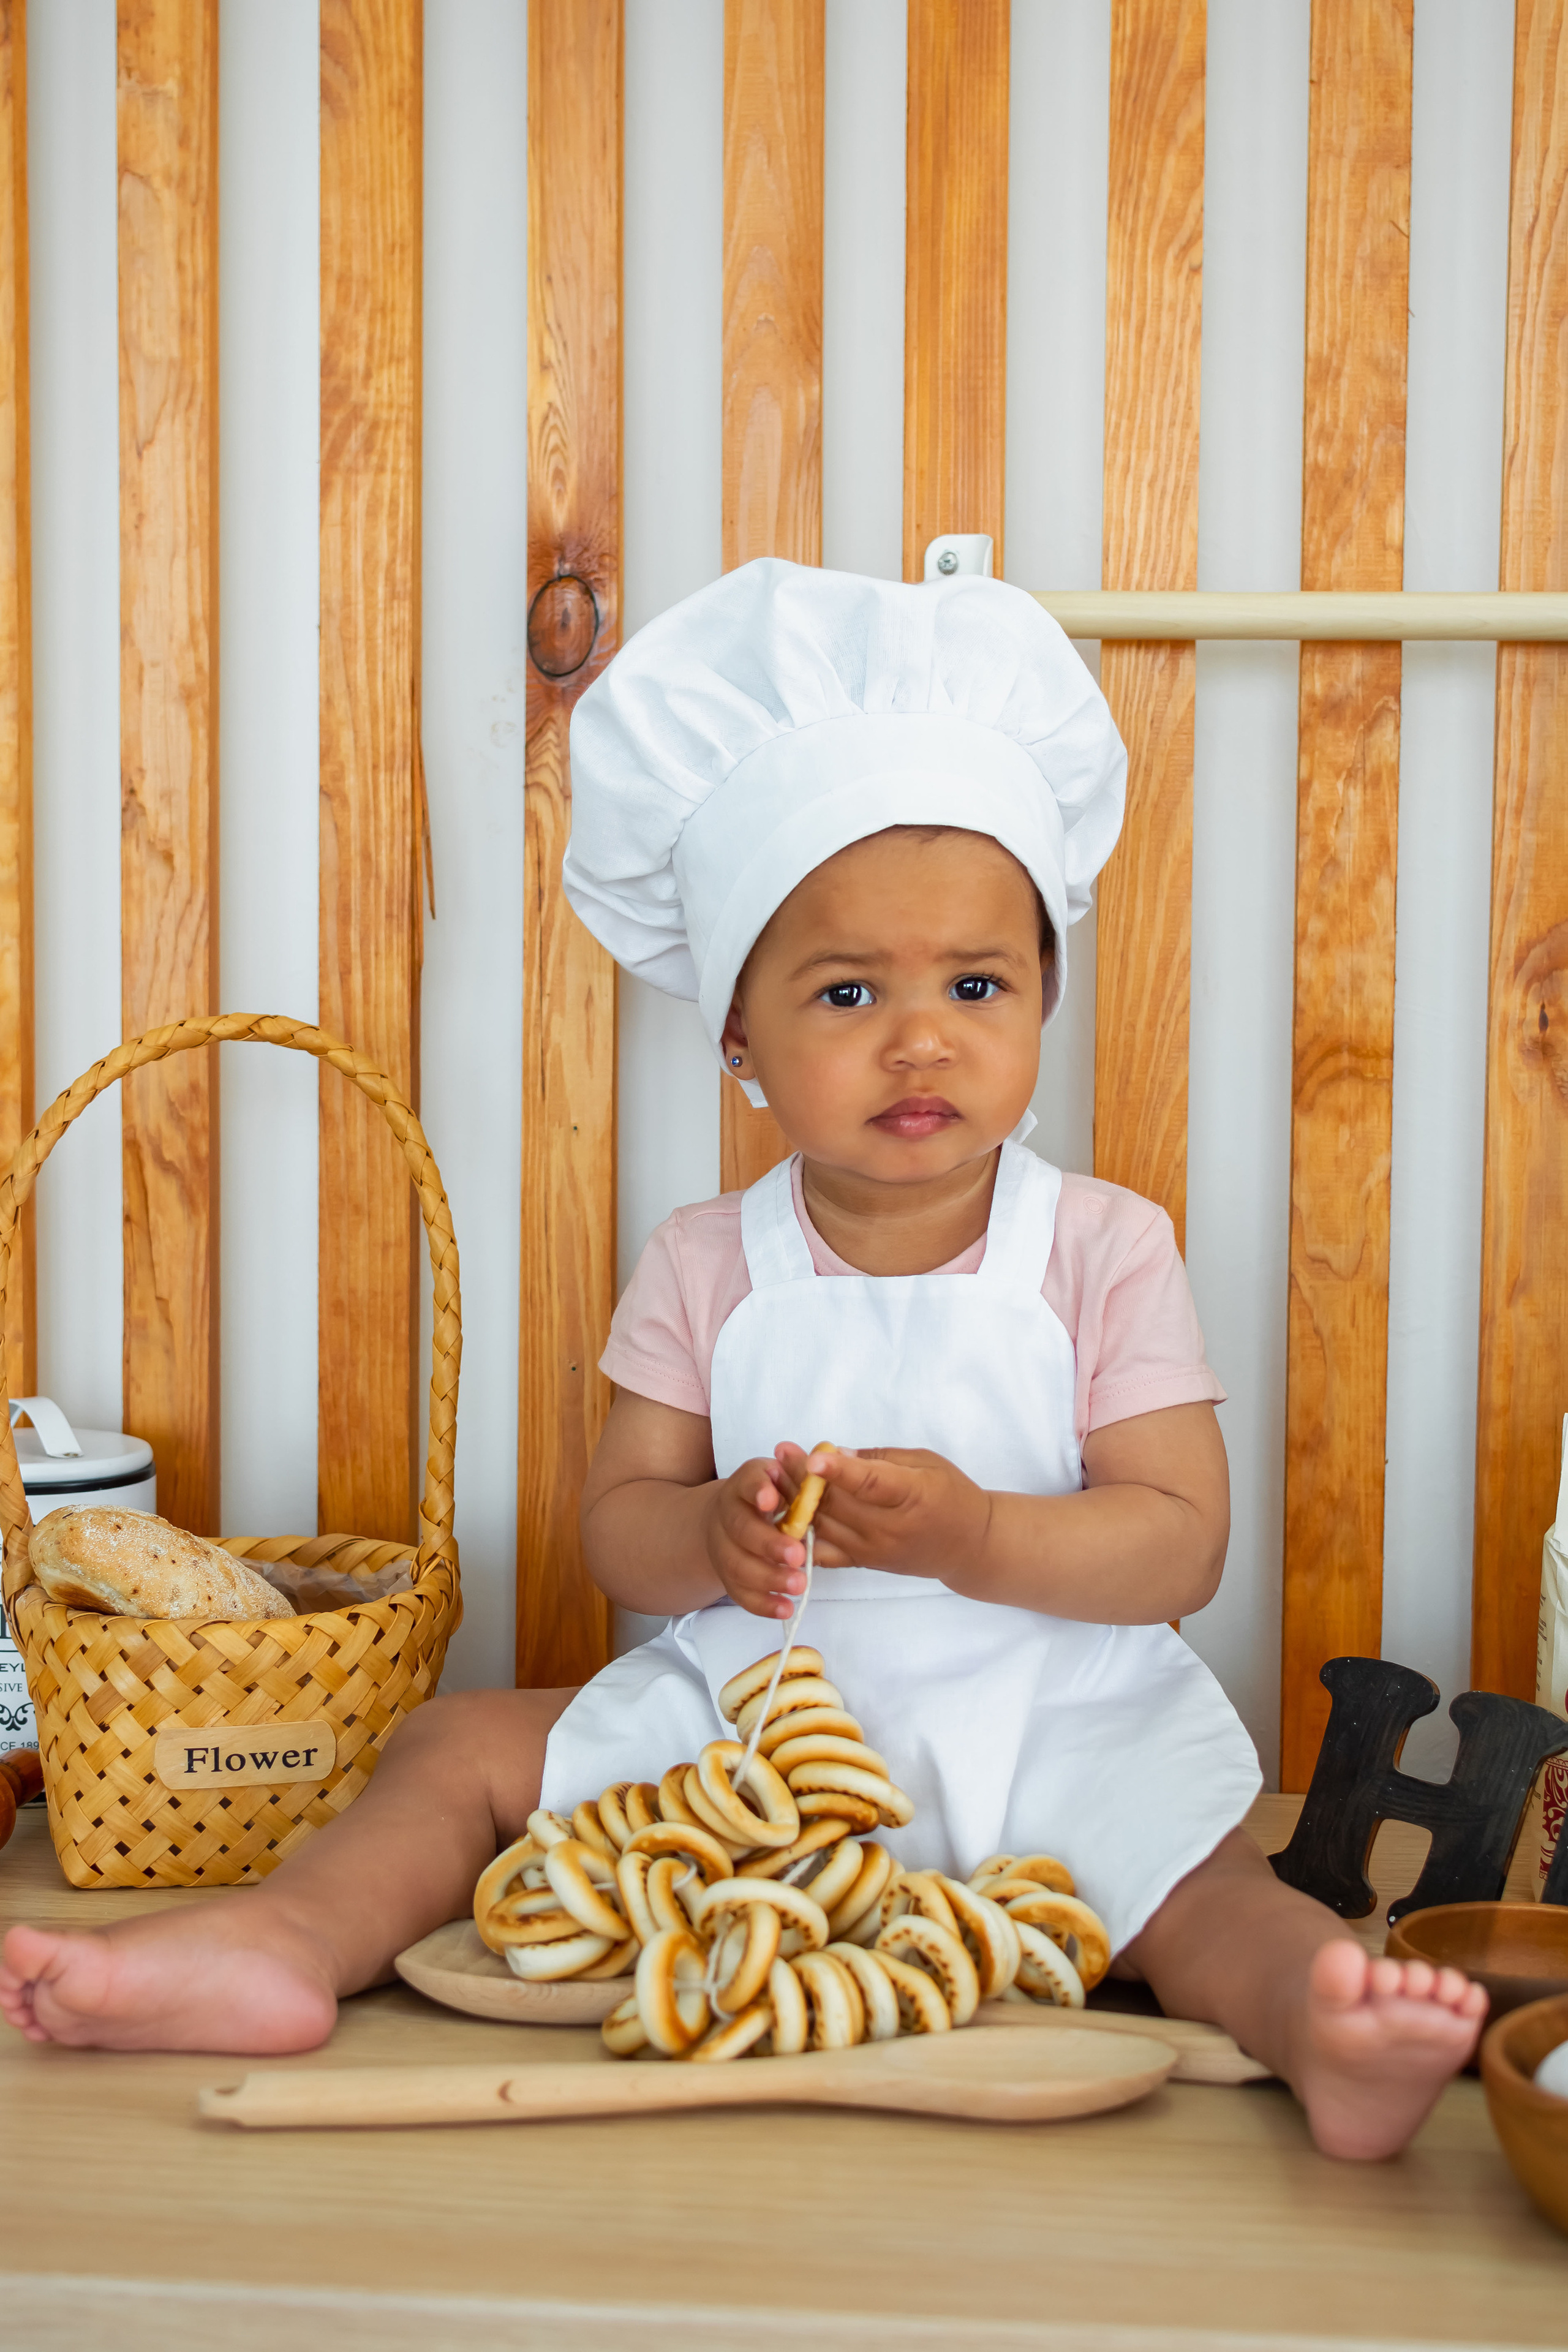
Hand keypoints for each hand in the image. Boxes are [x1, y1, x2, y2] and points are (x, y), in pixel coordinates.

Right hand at [704, 1456, 809, 1620]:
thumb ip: (796, 1475)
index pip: (747, 1483)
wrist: (728, 1519)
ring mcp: (723, 1548)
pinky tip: (786, 1609)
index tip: (772, 1500)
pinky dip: (762, 1604)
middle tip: (799, 1556)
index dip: (757, 1491)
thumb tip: (819, 1462)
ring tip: (799, 1585)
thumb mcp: (780, 1478)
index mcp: (743, 1486)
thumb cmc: (768, 1495)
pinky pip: (740, 1593)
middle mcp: (726, 1515)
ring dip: (768, 1578)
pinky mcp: (728, 1577)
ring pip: (738, 1566)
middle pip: (741, 1530)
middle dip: (769, 1544)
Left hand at [774, 1443, 990, 1580]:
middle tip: (781, 1451)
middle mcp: (890, 1528)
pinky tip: (782, 1514)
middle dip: (804, 1477)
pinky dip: (799, 1536)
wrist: (969, 1546)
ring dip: (795, 1501)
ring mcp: (874, 1550)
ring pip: (823, 1526)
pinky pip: (823, 1553)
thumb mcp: (926, 1463)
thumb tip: (837, 1454)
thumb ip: (881, 1458)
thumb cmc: (952, 1494)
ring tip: (774, 1476)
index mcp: (912, 1496)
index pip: (871, 1484)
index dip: (840, 1471)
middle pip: (837, 1503)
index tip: (814, 1456)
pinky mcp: (864, 1563)